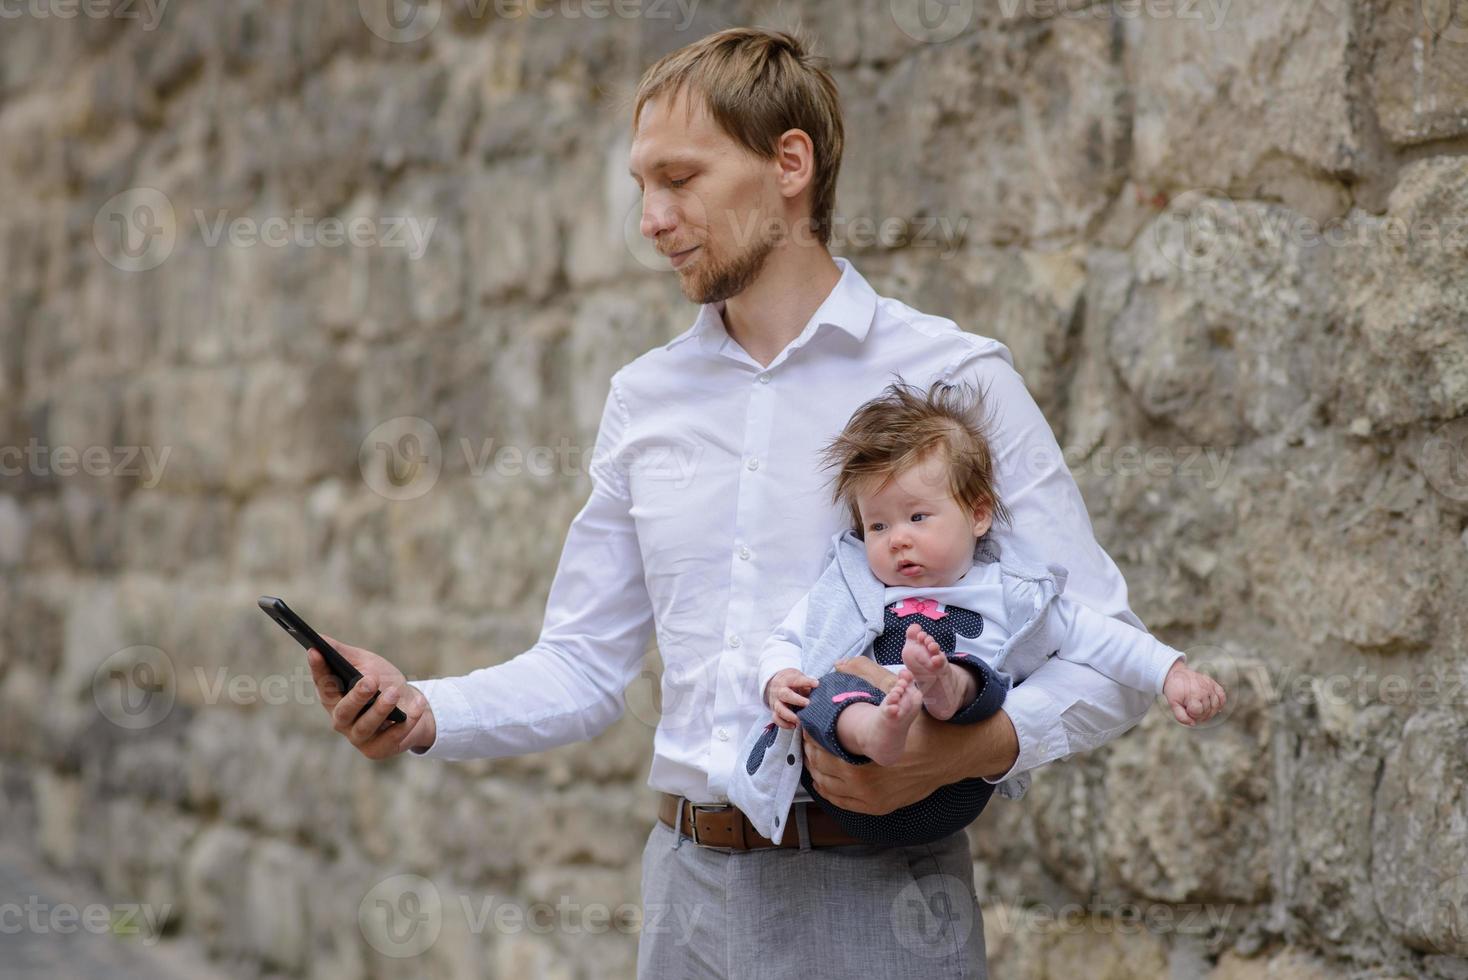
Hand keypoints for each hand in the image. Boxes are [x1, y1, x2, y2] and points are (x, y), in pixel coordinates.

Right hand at [307, 633, 435, 758]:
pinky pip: (391, 738)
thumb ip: (344, 654)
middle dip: (356, 696)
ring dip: (381, 710)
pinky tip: (417, 705)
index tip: (315, 651)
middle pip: (343, 711)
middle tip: (370, 680)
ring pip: (365, 726)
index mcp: (334, 697)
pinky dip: (406, 722)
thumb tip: (321, 638)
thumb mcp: (366, 663)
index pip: (322, 684)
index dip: (318, 669)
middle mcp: (342, 720)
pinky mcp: (378, 749)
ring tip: (393, 693)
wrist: (412, 707)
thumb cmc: (384, 682)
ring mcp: (359, 737)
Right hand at [766, 668, 819, 728]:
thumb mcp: (798, 678)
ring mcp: (775, 702)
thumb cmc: (792, 682)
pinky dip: (784, 724)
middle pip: (785, 694)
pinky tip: (793, 725)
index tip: (816, 684)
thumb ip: (806, 684)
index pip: (795, 680)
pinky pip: (776, 719)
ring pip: (779, 709)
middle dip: (797, 700)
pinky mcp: (774, 711)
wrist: (776, 684)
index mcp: (786, 680)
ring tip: (800, 720)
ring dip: (790, 716)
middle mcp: (779, 691)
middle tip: (808, 703)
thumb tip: (816, 689)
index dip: (806, 682)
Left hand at [798, 657, 1016, 813]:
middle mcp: (866, 790)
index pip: (822, 755)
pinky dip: (831, 789)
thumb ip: (867, 677)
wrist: (955, 753)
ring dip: (818, 772)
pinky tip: (826, 774)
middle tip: (808, 739)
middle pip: (822, 773)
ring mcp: (873, 802)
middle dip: (811, 754)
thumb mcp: (897, 697)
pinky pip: (844, 802)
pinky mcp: (880, 807)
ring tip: (815, 753)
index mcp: (865, 768)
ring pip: (830, 790)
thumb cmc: (926, 725)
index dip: (811, 739)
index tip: (808, 726)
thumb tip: (838, 664)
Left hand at [1162, 660, 1225, 725]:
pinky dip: (1220, 704)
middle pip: (1207, 711)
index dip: (1192, 714)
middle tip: (1192, 711)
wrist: (1176, 674)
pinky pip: (1222, 697)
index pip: (1199, 713)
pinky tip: (1214, 707)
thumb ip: (1181, 716)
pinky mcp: (1213, 684)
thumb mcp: (1173, 704)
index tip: (1186, 710)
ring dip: (1209, 712)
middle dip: (1199, 715)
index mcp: (1193, 695)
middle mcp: (1204, 690)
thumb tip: (1193, 724)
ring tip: (1201, 710)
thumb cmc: (1174, 690)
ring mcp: (1210, 686)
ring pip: (1215, 706)